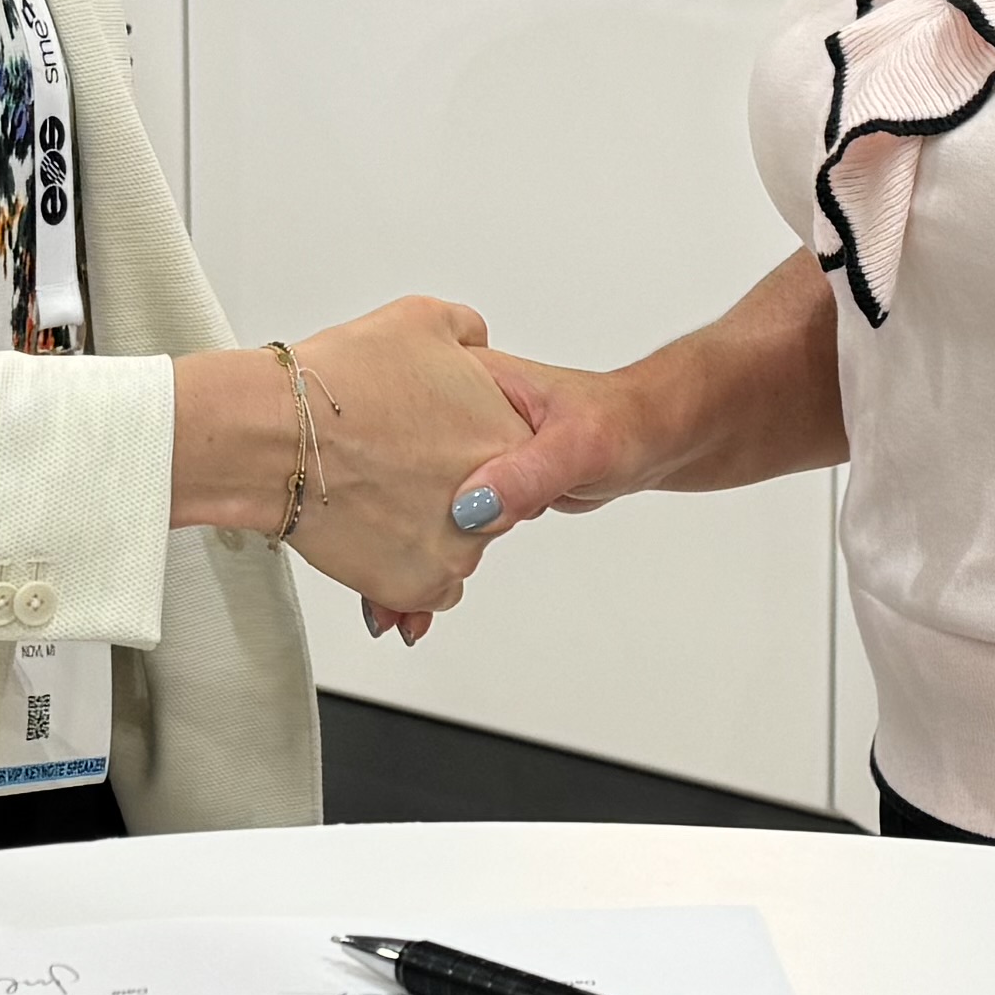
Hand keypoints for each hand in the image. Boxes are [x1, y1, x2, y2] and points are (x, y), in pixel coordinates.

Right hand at [280, 295, 520, 624]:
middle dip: (447, 487)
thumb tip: (472, 343)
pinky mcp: (418, 584)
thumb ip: (466, 331)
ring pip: (455, 545)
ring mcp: (457, 548)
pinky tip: (374, 530)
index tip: (435, 437)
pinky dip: (405, 566)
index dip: (468, 440)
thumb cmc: (340, 382)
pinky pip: (427, 585)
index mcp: (505, 435)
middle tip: (396, 462)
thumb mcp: (421, 318)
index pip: (511, 449)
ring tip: (374, 492)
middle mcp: (494, 500)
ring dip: (423, 528)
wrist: (276, 436)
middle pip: (485, 501)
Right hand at [348, 350, 659, 645]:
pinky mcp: (471, 489)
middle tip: (369, 587)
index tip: (352, 507)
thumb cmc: (618, 420)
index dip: (370, 459)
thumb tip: (474, 507)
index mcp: (466, 383)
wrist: (642, 438)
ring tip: (385, 611)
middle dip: (375, 531)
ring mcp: (458, 457)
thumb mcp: (579, 444)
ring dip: (394, 559)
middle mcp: (451, 417)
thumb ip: (530, 473)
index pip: (398, 417)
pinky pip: (435, 529)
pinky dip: (422, 566)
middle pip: (393, 476)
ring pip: (409, 510)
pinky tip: (409, 604)